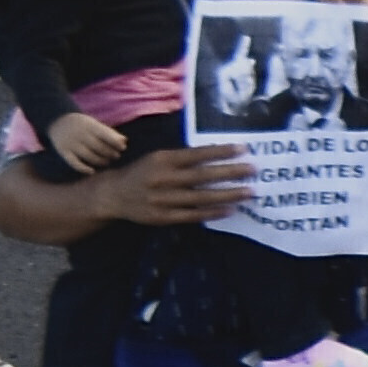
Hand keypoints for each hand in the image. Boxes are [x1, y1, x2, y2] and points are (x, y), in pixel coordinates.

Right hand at [49, 111, 126, 170]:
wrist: (57, 120)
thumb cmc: (82, 124)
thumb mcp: (94, 124)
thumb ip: (108, 132)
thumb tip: (124, 141)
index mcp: (88, 125)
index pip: (104, 134)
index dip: (114, 142)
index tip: (123, 148)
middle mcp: (79, 134)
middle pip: (97, 146)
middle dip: (109, 152)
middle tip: (116, 156)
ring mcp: (70, 143)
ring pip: (88, 155)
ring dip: (100, 161)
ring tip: (107, 162)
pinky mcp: (63, 152)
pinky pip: (73, 162)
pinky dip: (83, 168)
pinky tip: (92, 172)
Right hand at [104, 143, 256, 225]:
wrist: (115, 195)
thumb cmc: (142, 172)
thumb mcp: (158, 158)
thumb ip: (182, 158)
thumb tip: (215, 155)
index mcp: (163, 160)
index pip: (197, 154)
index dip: (220, 152)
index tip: (242, 149)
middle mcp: (164, 179)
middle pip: (203, 176)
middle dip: (230, 173)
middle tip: (253, 170)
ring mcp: (164, 200)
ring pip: (201, 197)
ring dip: (227, 195)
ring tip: (248, 192)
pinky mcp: (164, 217)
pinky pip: (193, 215)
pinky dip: (212, 213)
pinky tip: (230, 209)